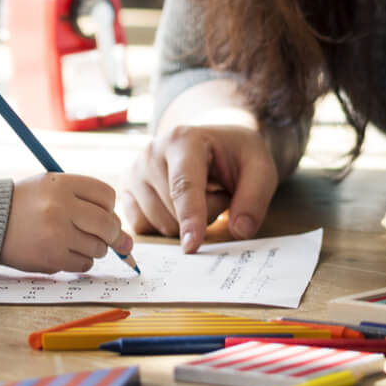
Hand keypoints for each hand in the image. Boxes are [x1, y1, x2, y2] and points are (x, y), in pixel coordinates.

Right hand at [0, 172, 134, 273]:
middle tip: (102, 235)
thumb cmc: (25, 204)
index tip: (100, 212)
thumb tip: (128, 243)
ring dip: (92, 247)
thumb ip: (87, 205)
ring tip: (71, 240)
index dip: (107, 207)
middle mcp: (61, 207)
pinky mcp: (51, 257)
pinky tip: (63, 251)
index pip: (107, 195)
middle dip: (111, 234)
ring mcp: (57, 234)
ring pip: (98, 247)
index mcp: (61, 184)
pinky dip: (79, 261)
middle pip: (109, 224)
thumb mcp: (51, 188)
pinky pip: (84, 264)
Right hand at [118, 123, 275, 251]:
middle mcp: (151, 152)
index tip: (192, 246)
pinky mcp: (126, 189)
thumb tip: (240, 231)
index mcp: (183, 140)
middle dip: (205, 215)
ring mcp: (134, 170)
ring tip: (199, 195)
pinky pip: (142, 226)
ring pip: (160, 223)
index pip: (184, 186)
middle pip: (175, 211)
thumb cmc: (235, 154)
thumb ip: (255, 198)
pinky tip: (177, 206)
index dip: (190, 217)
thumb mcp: (260, 168)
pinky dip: (165, 225)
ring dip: (186, 222)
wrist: (212, 141)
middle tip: (219, 192)